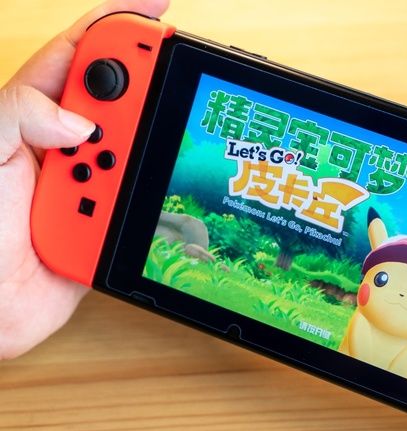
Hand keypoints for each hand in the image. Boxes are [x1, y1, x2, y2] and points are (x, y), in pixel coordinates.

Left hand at [0, 0, 168, 359]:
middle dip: (150, 86)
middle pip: (120, 101)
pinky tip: (172, 190)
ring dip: (154, 149)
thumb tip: (80, 115)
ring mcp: (88, 185)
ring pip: (138, 153)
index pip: (80, 57)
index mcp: (28, 117)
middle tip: (179, 77)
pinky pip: (141, 203)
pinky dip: (159, 195)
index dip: (118, 28)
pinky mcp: (106, 224)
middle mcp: (63, 147)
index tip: (158, 11)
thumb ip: (18, 116)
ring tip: (162, 149)